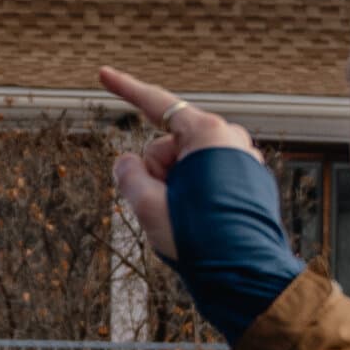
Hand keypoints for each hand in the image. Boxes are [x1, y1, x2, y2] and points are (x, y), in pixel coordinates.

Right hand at [99, 66, 261, 260]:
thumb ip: (126, 175)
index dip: (124, 89)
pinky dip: (192, 198)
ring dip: (173, 190)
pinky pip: (204, 180)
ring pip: (184, 167)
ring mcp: (241, 161)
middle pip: (167, 146)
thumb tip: (126, 162)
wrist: (245, 276)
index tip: (102, 73)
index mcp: (208, 134)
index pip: (156, 104)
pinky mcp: (247, 182)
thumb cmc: (200, 238)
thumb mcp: (147, 205)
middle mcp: (229, 139)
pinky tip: (198, 223)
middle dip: (155, 173)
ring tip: (184, 221)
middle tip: (162, 208)